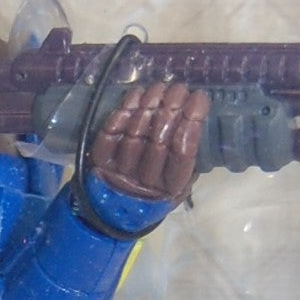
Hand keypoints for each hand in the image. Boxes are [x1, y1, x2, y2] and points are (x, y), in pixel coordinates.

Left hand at [87, 79, 207, 206]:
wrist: (117, 212)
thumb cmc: (156, 192)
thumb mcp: (181, 185)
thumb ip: (189, 160)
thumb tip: (198, 121)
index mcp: (171, 188)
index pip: (183, 153)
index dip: (192, 123)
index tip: (199, 98)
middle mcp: (145, 182)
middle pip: (159, 141)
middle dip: (171, 109)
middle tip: (179, 88)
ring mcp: (120, 173)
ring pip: (135, 135)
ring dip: (148, 106)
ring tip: (159, 87)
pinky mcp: (100, 163)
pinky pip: (109, 136)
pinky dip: (121, 115)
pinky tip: (134, 96)